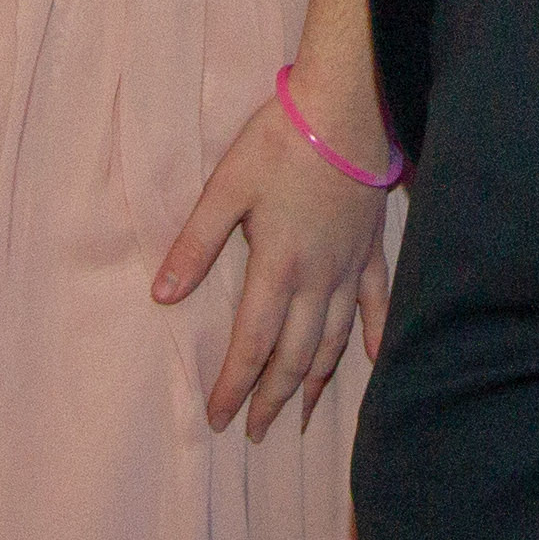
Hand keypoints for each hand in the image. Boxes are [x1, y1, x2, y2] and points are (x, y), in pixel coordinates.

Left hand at [149, 78, 396, 438]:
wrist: (346, 109)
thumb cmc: (281, 142)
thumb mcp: (225, 188)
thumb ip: (195, 244)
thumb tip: (162, 296)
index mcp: (278, 266)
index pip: (252, 344)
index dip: (233, 386)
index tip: (218, 419)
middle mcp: (318, 278)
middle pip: (296, 355)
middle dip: (274, 398)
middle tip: (255, 431)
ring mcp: (350, 266)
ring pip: (334, 340)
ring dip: (316, 382)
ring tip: (303, 415)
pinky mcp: (372, 248)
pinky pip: (376, 303)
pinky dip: (372, 335)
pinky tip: (371, 360)